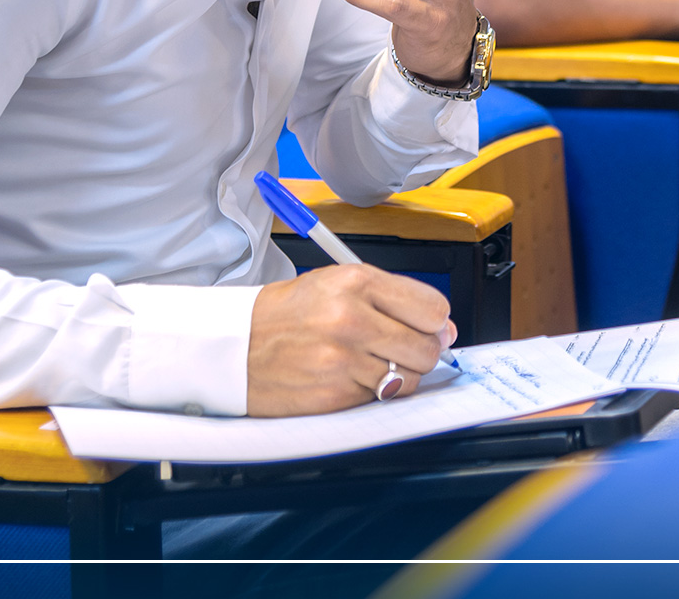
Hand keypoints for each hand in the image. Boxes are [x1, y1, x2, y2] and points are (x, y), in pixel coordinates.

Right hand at [247, 264, 455, 415]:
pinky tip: (349, 376)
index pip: (432, 307)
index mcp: (355, 282)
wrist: (234, 345)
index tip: (430, 326)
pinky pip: (379, 398)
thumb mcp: (334, 283)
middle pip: (427, 347)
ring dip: (398, 375)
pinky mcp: (334, 393)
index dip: (436, 321)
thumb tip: (444, 328)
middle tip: (404, 348)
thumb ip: (390, 299)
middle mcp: (351, 318)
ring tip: (371, 362)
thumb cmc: (286, 314)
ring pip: (408, 378)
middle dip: (423, 351)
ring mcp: (343, 359)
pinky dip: (372, 391)